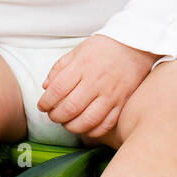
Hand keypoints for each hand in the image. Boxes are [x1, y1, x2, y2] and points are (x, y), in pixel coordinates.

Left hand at [36, 36, 158, 139]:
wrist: (134, 45)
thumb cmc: (103, 48)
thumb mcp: (77, 51)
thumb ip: (59, 68)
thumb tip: (45, 87)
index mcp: (82, 66)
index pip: (57, 90)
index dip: (46, 102)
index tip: (42, 106)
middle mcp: (96, 81)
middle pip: (70, 108)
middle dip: (56, 117)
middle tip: (53, 116)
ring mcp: (111, 94)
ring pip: (88, 120)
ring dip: (72, 127)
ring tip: (67, 123)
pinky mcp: (123, 102)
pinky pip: (107, 124)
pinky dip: (93, 131)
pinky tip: (85, 127)